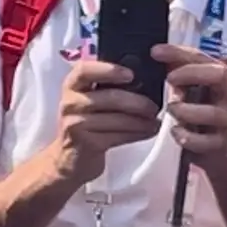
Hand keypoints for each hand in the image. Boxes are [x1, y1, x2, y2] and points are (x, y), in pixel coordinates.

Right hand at [47, 59, 162, 183]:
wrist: (71, 157)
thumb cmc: (88, 121)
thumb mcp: (90, 99)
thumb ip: (108, 86)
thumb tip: (145, 78)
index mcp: (72, 85)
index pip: (85, 69)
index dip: (109, 69)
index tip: (130, 74)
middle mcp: (70, 102)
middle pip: (109, 97)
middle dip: (137, 102)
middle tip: (154, 106)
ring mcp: (76, 124)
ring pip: (117, 119)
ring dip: (141, 121)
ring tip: (155, 121)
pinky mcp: (86, 143)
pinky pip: (118, 136)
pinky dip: (137, 134)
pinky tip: (149, 131)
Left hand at [154, 44, 226, 167]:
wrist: (212, 145)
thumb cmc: (198, 109)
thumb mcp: (187, 86)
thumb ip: (175, 68)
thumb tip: (157, 52)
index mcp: (219, 76)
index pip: (202, 56)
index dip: (178, 52)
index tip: (156, 52)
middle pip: (220, 75)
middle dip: (191, 74)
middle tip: (170, 80)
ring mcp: (226, 120)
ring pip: (213, 112)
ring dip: (186, 110)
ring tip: (171, 110)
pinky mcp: (220, 144)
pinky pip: (206, 142)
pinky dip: (188, 137)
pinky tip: (175, 132)